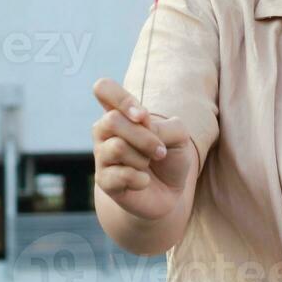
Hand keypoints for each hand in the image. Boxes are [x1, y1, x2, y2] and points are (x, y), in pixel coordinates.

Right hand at [91, 78, 194, 222]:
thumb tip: (140, 127)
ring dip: (143, 158)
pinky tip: (143, 181)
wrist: (170, 192)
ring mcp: (102, 156)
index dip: (122, 99)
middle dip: (144, 137)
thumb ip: (163, 125)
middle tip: (160, 151)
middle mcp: (105, 131)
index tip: (143, 116)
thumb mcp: (179, 135)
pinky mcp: (104, 181)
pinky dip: (140, 178)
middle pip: (111, 119)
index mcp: (121, 112)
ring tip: (149, 166)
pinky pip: (118, 175)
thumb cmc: (170, 156)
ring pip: (116, 147)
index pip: (103, 89)